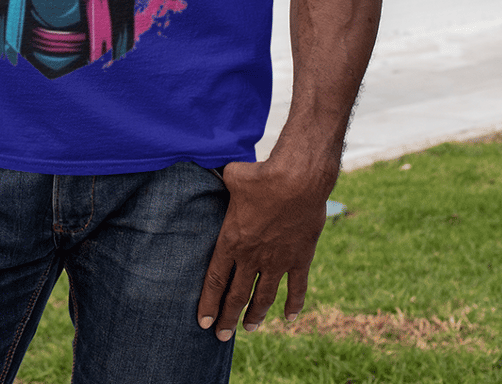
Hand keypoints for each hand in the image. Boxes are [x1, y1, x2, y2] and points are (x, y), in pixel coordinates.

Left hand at [197, 159, 330, 338]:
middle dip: (227, 318)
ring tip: (249, 328)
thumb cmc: (261, 176)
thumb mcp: (233, 175)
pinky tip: (290, 318)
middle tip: (221, 336)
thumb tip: (212, 165)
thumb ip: (222, 178)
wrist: (297, 181)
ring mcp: (277, 261)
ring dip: (256, 315)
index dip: (209, 303)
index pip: (215, 280)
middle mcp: (252, 257)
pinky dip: (294, 305)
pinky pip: (297, 288)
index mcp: (232, 241)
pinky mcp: (299, 258)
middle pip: (237, 295)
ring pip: (264, 297)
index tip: (203, 322)